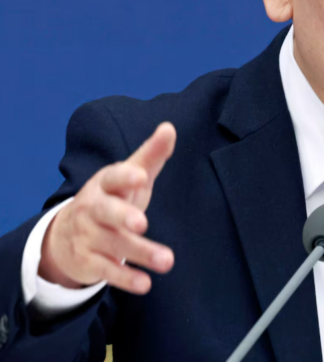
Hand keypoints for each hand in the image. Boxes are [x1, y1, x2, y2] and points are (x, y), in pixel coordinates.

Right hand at [39, 123, 176, 294]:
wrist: (68, 234)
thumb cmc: (112, 198)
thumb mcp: (130, 176)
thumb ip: (151, 155)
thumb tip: (169, 127)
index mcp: (105, 184)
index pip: (113, 177)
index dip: (125, 176)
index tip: (140, 176)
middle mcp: (94, 209)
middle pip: (107, 212)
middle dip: (122, 216)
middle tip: (141, 222)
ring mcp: (89, 236)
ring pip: (114, 245)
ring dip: (140, 253)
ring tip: (168, 261)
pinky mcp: (89, 262)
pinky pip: (108, 271)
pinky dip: (126, 278)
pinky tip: (146, 283)